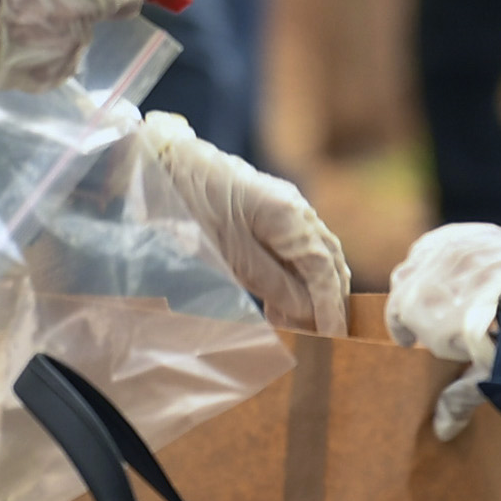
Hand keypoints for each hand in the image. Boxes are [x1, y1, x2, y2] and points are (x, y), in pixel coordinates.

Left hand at [135, 111, 347, 332]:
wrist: (166, 165)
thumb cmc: (194, 207)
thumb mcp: (231, 255)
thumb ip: (273, 284)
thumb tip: (306, 310)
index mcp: (289, 215)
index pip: (323, 267)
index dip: (330, 305)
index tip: (334, 335)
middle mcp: (297, 208)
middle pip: (329, 259)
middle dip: (329, 298)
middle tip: (322, 336)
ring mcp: (286, 206)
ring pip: (316, 254)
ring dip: (313, 290)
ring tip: (297, 323)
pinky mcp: (271, 211)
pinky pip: (297, 248)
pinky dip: (296, 276)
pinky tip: (281, 301)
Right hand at [386, 222, 500, 439]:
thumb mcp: (479, 379)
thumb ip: (456, 399)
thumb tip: (442, 431)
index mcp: (411, 307)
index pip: (395, 314)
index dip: (403, 329)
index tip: (410, 340)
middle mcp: (423, 271)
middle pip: (405, 279)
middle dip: (414, 296)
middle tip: (433, 313)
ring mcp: (451, 248)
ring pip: (427, 253)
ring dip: (433, 269)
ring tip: (449, 286)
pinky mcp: (480, 234)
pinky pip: (457, 238)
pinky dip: (459, 250)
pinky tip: (471, 265)